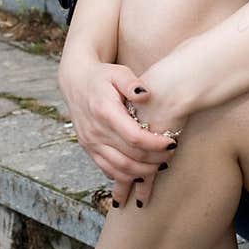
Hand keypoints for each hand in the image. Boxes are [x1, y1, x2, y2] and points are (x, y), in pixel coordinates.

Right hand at [57, 58, 181, 208]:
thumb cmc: (102, 76)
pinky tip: (142, 171)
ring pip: (120, 169)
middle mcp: (96, 131)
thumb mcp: (118, 72)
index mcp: (105, 112)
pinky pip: (108, 170)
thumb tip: (146, 94)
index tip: (172, 143)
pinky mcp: (89, 150)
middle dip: (154, 159)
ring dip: (143, 172)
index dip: (156, 144)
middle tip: (170, 154)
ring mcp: (90, 143)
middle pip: (130, 157)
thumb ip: (131, 83)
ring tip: (160, 165)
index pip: (135, 137)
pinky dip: (126, 176)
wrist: (76, 83)